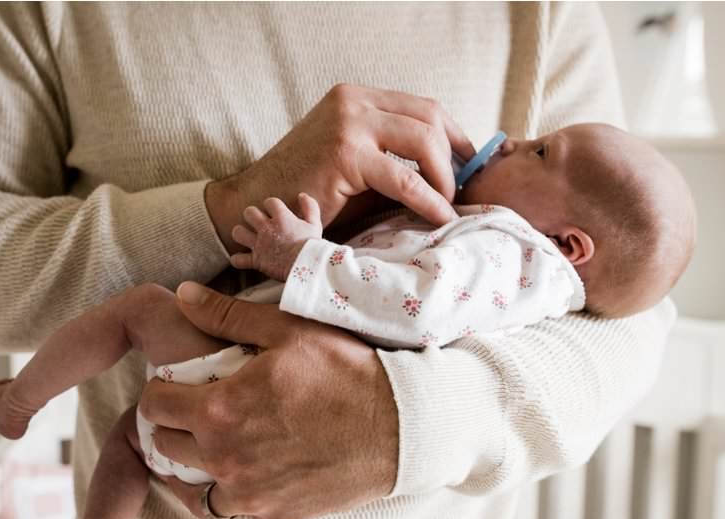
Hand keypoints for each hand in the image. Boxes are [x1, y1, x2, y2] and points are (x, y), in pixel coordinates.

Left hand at [138, 282, 398, 518]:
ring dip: (190, 462)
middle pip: (164, 445)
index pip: (154, 405)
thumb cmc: (346, 371)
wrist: (400, 427)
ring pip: (188, 484)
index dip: (160, 390)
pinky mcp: (272, 515)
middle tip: (193, 410)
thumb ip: (227, 316)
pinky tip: (238, 470)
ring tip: (208, 443)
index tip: (176, 384)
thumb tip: (182, 295)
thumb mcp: (288, 330)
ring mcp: (248, 494)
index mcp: (220, 410)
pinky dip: (222, 491)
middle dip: (171, 424)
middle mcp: (225, 459)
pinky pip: (226, 509)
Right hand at [205, 84, 474, 253]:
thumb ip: (392, 157)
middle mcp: (353, 101)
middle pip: (430, 118)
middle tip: (461, 191)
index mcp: (355, 96)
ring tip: (448, 205)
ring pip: (424, 142)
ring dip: (444, 178)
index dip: (454, 135)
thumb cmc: (306, 191)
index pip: (423, 106)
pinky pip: (405, 179)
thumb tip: (448, 175)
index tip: (467, 165)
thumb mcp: (354, 161)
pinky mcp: (346, 155)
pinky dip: (429, 200)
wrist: (257, 205)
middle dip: (454, 157)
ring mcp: (349, 124)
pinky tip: (439, 216)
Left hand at [230, 194, 322, 280]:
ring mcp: (259, 245)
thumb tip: (302, 195)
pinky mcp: (256, 261)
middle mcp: (267, 229)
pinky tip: (243, 258)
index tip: (276, 213)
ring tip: (247, 236)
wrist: (308, 268)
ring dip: (241, 233)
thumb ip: (310, 207)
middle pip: (249, 212)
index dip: (272, 206)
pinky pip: (238, 259)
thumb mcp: (315, 224)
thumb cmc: (312, 246)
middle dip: (252, 215)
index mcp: (281, 218)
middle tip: (258, 222)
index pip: (270, 202)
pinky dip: (238, 259)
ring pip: (238, 232)